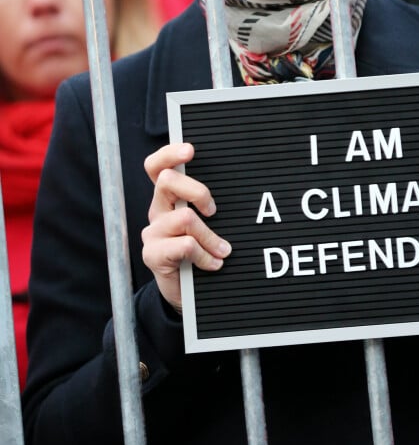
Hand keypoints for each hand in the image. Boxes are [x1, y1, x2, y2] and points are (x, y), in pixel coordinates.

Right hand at [142, 142, 231, 311]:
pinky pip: (186, 245)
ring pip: (185, 218)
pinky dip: (206, 256)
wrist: (186, 294)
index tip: (191, 150)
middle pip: (167, 181)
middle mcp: (157, 210)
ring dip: (210, 237)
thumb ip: (209, 204)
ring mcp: (152, 232)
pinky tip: (213, 264)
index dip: (169, 154)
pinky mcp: (152, 255)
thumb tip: (240, 179)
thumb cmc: (201, 251)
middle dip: (198, 191)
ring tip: (223, 250)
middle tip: (214, 210)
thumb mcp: (207, 223)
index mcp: (168, 197)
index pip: (157, 166)